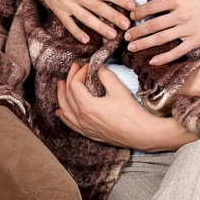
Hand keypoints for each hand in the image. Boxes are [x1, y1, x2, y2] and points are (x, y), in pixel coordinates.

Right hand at [31, 0, 134, 42]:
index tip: (131, 5)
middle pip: (96, 7)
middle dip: (113, 17)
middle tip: (126, 26)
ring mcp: (64, 3)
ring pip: (84, 18)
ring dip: (99, 27)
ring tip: (112, 35)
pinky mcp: (57, 9)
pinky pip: (67, 23)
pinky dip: (76, 32)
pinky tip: (87, 40)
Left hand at [56, 63, 195, 151]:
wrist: (140, 134)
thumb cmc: (130, 112)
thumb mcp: (118, 89)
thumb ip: (105, 76)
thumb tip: (97, 68)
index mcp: (87, 106)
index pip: (75, 85)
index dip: (79, 72)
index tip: (88, 65)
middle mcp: (82, 118)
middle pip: (68, 96)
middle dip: (69, 79)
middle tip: (73, 67)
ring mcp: (84, 127)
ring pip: (65, 111)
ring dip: (61, 96)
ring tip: (60, 85)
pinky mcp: (89, 134)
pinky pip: (71, 124)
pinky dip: (64, 116)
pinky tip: (60, 112)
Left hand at [125, 0, 199, 64]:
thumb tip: (159, 2)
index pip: (152, 7)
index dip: (138, 12)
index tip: (131, 16)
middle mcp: (180, 15)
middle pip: (152, 25)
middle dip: (136, 31)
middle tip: (125, 35)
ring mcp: (187, 29)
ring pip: (160, 38)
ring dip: (144, 43)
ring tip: (132, 47)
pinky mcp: (196, 41)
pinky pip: (176, 51)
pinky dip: (164, 57)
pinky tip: (153, 61)